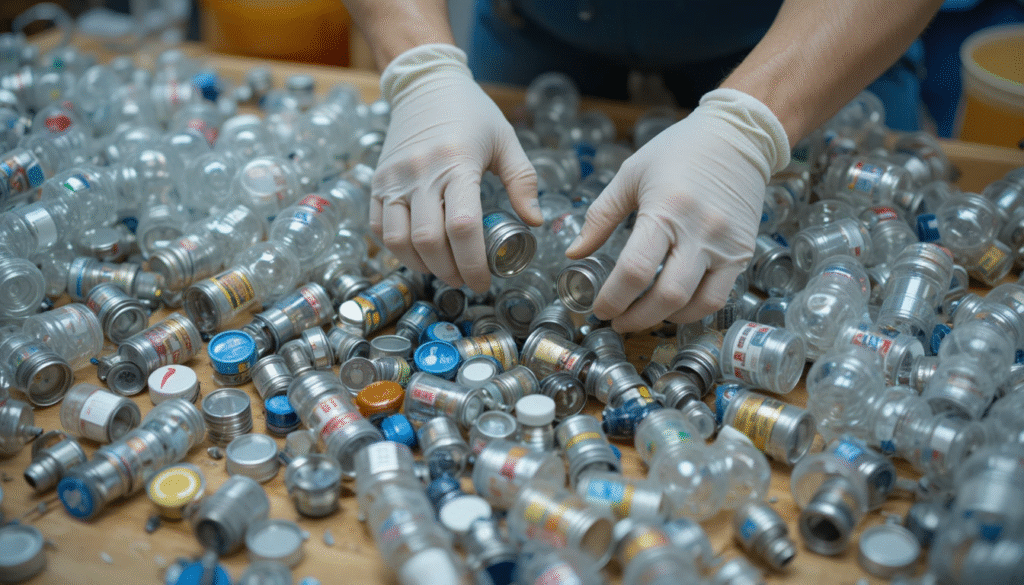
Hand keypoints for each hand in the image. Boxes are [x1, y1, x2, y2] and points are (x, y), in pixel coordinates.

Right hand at [372, 44, 541, 292]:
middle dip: (450, 271)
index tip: (485, 281)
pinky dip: (396, 249)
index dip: (474, 263)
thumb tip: (535, 222)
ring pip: (398, 239)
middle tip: (467, 281)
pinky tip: (419, 254)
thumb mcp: (506, 141)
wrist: (425, 84)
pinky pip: (378, 227)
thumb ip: (523, 181)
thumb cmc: (472, 114)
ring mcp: (394, 178)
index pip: (463, 226)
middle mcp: (421, 172)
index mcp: (458, 163)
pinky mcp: (378, 182)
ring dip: (421, 265)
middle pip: (429, 241)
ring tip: (443, 271)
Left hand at [565, 88, 789, 331]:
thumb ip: (600, 217)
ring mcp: (725, 246)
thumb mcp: (631, 174)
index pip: (635, 270)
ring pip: (697, 304)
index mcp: (666, 210)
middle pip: (667, 296)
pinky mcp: (743, 253)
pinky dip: (692, 310)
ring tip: (642, 316)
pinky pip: (719, 297)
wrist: (739, 136)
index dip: (612, 298)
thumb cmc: (679, 151)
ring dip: (665, 320)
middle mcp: (700, 232)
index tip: (597, 308)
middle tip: (616, 321)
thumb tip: (574, 254)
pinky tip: (672, 307)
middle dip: (636, 318)